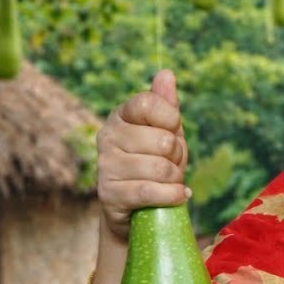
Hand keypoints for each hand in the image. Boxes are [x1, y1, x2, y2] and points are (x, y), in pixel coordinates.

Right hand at [95, 70, 189, 241]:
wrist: (138, 209)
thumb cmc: (155, 166)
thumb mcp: (166, 133)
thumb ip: (166, 105)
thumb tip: (166, 73)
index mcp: (121, 116)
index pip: (151, 103)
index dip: (171, 120)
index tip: (171, 132)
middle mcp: (107, 136)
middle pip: (163, 140)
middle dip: (177, 158)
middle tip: (168, 165)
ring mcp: (105, 165)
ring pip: (160, 168)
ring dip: (175, 180)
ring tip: (167, 183)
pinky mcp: (109, 194)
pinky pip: (151, 191)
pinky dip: (172, 196)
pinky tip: (178, 196)